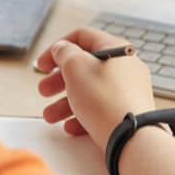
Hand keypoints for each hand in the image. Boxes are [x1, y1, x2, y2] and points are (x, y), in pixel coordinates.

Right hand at [35, 26, 155, 150]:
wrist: (131, 137)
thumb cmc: (106, 100)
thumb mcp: (75, 67)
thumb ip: (64, 52)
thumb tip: (63, 49)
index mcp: (115, 49)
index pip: (82, 37)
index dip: (57, 48)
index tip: (44, 64)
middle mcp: (126, 67)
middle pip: (85, 67)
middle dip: (59, 80)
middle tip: (44, 90)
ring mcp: (129, 91)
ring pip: (90, 91)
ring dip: (65, 102)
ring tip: (51, 116)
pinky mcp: (129, 112)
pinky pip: (101, 109)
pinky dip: (83, 115)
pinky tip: (71, 127)